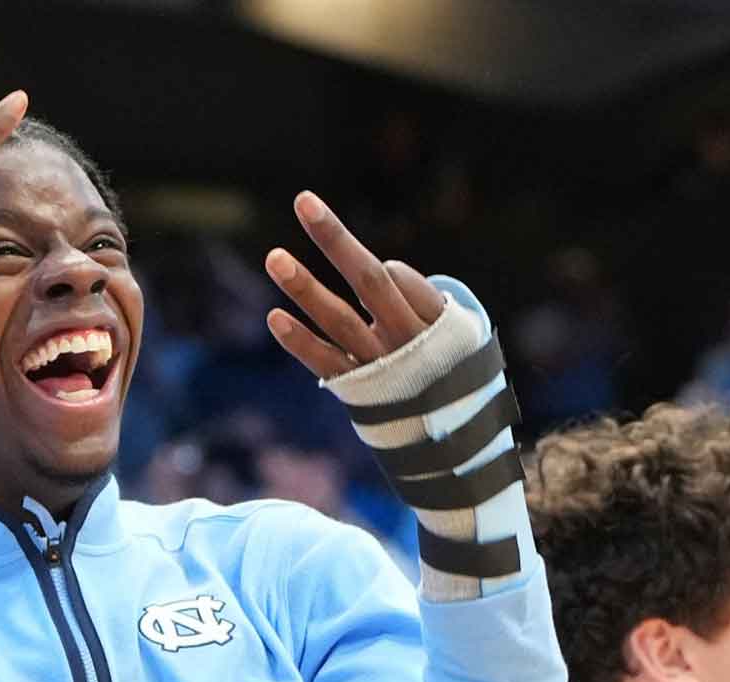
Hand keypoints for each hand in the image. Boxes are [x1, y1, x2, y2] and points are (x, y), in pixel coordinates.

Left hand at [262, 191, 445, 377]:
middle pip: (369, 282)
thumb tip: (385, 271)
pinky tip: (274, 316)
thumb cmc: (444, 362)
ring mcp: (378, 364)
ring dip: (305, 287)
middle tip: (303, 202)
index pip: (405, 282)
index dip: (392, 273)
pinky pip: (325, 361)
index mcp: (436, 322)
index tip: (387, 272)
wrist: (450, 431)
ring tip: (273, 257)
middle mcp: (406, 340)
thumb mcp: (456, 331)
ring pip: (339, 320)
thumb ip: (419, 299)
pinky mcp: (355, 388)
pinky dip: (300, 341)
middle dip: (336, 240)